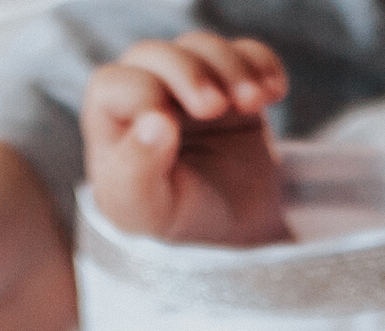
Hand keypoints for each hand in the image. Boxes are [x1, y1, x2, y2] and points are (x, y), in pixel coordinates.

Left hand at [83, 34, 290, 245]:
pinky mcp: (230, 81)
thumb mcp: (147, 212)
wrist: (231, 228)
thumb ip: (137, 173)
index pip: (112, 84)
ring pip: (202, 48)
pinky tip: (274, 93)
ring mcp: (189, 82)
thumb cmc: (174, 218)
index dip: (141, 95)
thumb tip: (156, 124)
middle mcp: (145, 92)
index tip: (170, 127)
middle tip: (216, 107)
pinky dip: (262, 65)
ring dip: (231, 68)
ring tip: (253, 103)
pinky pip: (245, 52)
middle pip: (157, 55)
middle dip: (188, 73)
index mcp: (110, 121)